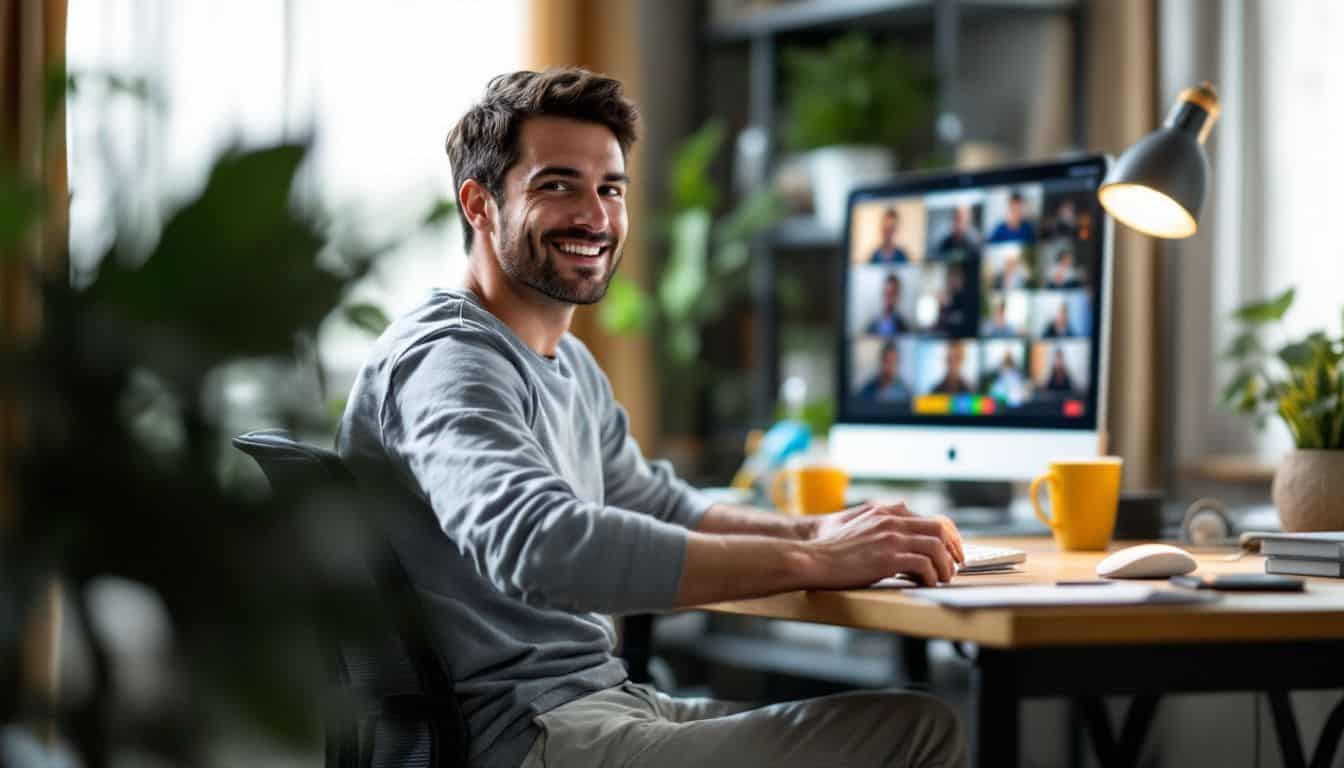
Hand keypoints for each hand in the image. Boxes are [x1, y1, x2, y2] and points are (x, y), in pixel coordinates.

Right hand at [801, 504, 964, 587]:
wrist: (813, 557)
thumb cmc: (834, 548)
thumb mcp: (860, 526)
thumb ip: (882, 524)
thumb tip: (904, 535)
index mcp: (887, 512)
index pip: (931, 518)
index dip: (949, 535)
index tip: (953, 550)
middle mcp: (892, 520)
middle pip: (940, 528)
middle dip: (954, 548)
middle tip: (956, 566)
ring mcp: (891, 538)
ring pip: (936, 547)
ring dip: (945, 565)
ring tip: (943, 578)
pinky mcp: (888, 558)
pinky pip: (923, 565)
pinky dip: (931, 576)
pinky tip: (927, 583)